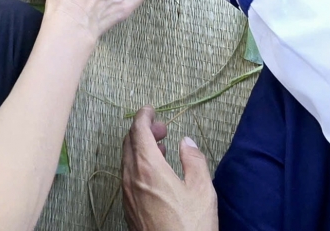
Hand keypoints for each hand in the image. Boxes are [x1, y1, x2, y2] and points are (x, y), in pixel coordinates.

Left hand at [122, 107, 217, 230]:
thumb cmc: (190, 226)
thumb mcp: (202, 189)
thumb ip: (193, 159)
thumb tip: (187, 142)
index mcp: (147, 168)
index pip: (137, 130)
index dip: (143, 116)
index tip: (151, 109)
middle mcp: (131, 178)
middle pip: (128, 143)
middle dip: (143, 130)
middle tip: (162, 129)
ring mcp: (127, 195)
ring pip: (127, 160)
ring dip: (140, 149)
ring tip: (162, 150)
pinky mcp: (128, 209)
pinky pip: (128, 177)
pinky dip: (139, 166)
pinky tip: (156, 174)